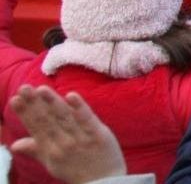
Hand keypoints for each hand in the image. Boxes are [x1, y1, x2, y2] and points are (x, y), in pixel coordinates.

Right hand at [7, 86, 126, 183]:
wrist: (104, 182)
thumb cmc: (76, 169)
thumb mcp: (53, 162)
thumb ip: (36, 150)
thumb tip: (14, 144)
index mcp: (50, 150)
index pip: (36, 128)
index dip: (25, 113)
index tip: (15, 98)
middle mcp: (63, 144)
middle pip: (47, 121)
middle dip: (34, 104)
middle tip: (23, 88)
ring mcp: (81, 139)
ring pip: (64, 117)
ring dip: (52, 102)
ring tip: (41, 89)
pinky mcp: (99, 135)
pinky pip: (88, 119)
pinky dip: (79, 108)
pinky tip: (71, 95)